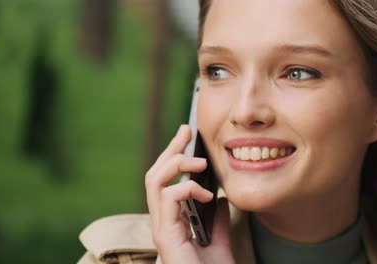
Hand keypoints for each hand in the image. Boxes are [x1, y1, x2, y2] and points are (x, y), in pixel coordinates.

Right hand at [145, 125, 234, 263]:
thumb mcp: (219, 238)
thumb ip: (217, 218)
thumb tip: (222, 196)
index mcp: (172, 219)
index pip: (166, 180)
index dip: (173, 154)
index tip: (187, 134)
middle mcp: (162, 221)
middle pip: (155, 174)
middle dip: (170, 149)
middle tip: (186, 131)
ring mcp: (162, 228)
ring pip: (155, 182)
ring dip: (176, 164)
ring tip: (198, 161)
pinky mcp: (166, 237)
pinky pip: (168, 200)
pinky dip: (185, 189)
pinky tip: (205, 193)